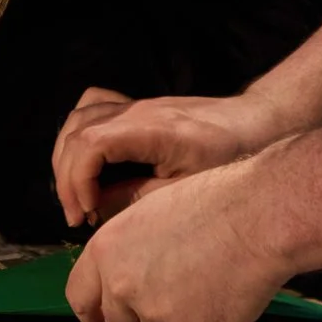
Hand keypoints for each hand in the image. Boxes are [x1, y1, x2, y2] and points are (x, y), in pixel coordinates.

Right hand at [52, 87, 268, 225]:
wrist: (256, 123)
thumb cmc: (232, 156)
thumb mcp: (189, 189)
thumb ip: (140, 198)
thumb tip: (100, 209)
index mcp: (150, 129)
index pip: (90, 144)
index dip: (77, 180)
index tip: (86, 212)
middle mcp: (136, 111)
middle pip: (75, 133)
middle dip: (67, 178)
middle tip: (78, 215)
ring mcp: (133, 105)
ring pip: (76, 119)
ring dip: (66, 157)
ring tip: (78, 193)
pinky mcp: (136, 107)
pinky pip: (91, 107)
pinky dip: (78, 132)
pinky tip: (87, 159)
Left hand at [67, 162, 286, 321]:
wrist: (255, 218)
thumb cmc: (211, 205)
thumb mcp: (148, 211)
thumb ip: (123, 248)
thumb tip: (114, 271)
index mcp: (106, 251)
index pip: (79, 297)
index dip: (92, 310)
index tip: (101, 318)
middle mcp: (123, 285)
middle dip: (136, 319)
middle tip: (164, 301)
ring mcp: (155, 313)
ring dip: (171, 320)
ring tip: (200, 284)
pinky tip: (218, 293)